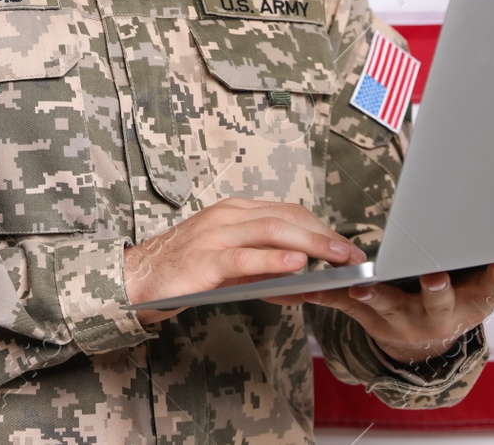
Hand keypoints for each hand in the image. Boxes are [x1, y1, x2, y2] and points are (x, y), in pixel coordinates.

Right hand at [123, 198, 363, 325]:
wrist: (140, 279)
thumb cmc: (187, 271)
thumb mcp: (233, 266)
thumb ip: (268, 269)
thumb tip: (308, 281)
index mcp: (236, 211)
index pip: (289, 213)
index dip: (322, 228)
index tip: (347, 246)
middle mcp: (229, 216)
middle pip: (287, 217)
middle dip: (325, 235)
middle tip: (354, 253)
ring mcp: (216, 234)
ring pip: (272, 230)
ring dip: (311, 243)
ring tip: (338, 256)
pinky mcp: (206, 259)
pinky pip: (245, 256)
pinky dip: (275, 259)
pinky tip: (298, 263)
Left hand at [266, 253, 493, 364]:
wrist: (420, 340)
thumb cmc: (463, 298)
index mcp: (472, 300)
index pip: (492, 287)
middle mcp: (435, 311)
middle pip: (438, 297)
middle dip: (437, 286)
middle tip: (433, 273)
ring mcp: (398, 314)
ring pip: (386, 303)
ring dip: (373, 295)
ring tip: (362, 285)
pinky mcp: (362, 310)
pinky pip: (338, 300)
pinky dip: (320, 291)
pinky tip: (305, 283)